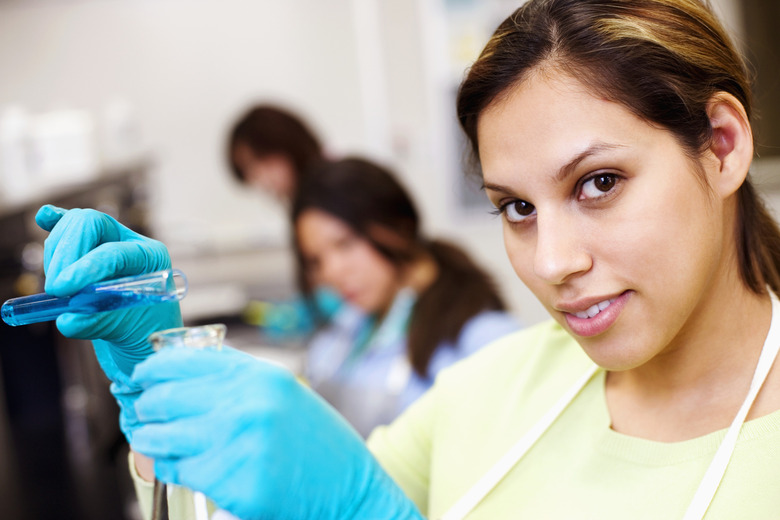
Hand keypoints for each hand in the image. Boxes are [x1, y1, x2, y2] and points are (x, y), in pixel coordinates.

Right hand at [36, 204, 181, 440]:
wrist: (143, 341)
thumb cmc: (144, 335)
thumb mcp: (128, 332)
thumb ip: (99, 323)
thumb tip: (68, 319)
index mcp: (151, 257)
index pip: (114, 251)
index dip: (86, 268)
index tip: (63, 290)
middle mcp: (130, 243)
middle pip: (90, 224)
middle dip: (67, 254)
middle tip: (57, 290)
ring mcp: (107, 243)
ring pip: (72, 228)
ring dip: (56, 256)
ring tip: (59, 291)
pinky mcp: (87, 250)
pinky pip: (69, 228)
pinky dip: (55, 225)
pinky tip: (45, 218)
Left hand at [131, 347, 422, 519]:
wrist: (350, 491)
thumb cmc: (319, 444)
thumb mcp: (286, 393)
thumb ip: (239, 377)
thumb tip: (184, 367)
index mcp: (260, 377)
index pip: (183, 361)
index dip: (152, 368)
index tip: (142, 376)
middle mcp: (247, 405)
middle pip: (165, 397)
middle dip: (145, 405)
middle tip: (141, 410)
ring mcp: (237, 445)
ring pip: (160, 436)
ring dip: (149, 438)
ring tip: (151, 439)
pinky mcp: (231, 484)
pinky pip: (178, 471)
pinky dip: (172, 468)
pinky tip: (181, 464)